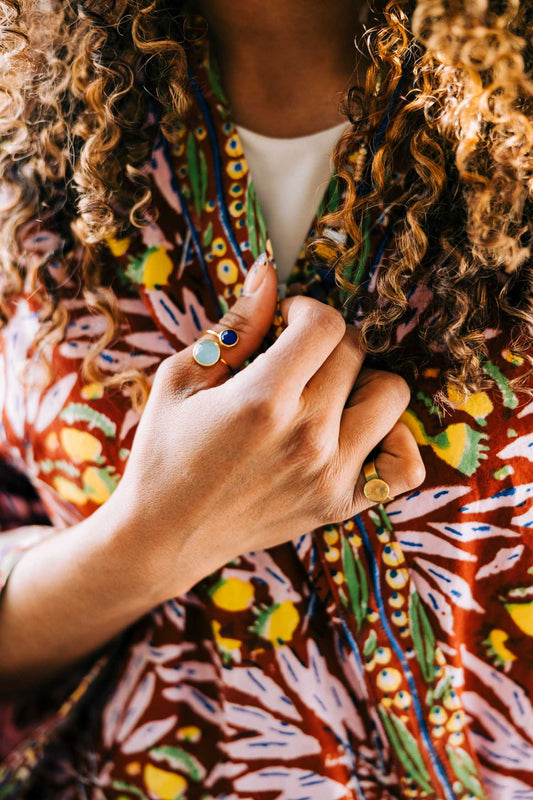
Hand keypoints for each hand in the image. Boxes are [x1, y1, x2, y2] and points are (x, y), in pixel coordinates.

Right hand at [109, 260, 424, 600]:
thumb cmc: (164, 453)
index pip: (326, 324)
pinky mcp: (341, 504)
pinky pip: (405, 467)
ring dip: (363, 382)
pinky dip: (395, 441)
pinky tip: (360, 433)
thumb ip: (233, 328)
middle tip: (298, 360)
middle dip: (327, 342)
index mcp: (262, 399)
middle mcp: (306, 435)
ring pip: (390, 396)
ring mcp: (330, 474)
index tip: (288, 323)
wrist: (164, 536)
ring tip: (328, 393)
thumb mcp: (181, 380)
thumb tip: (268, 274)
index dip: (307, 310)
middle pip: (355, 353)